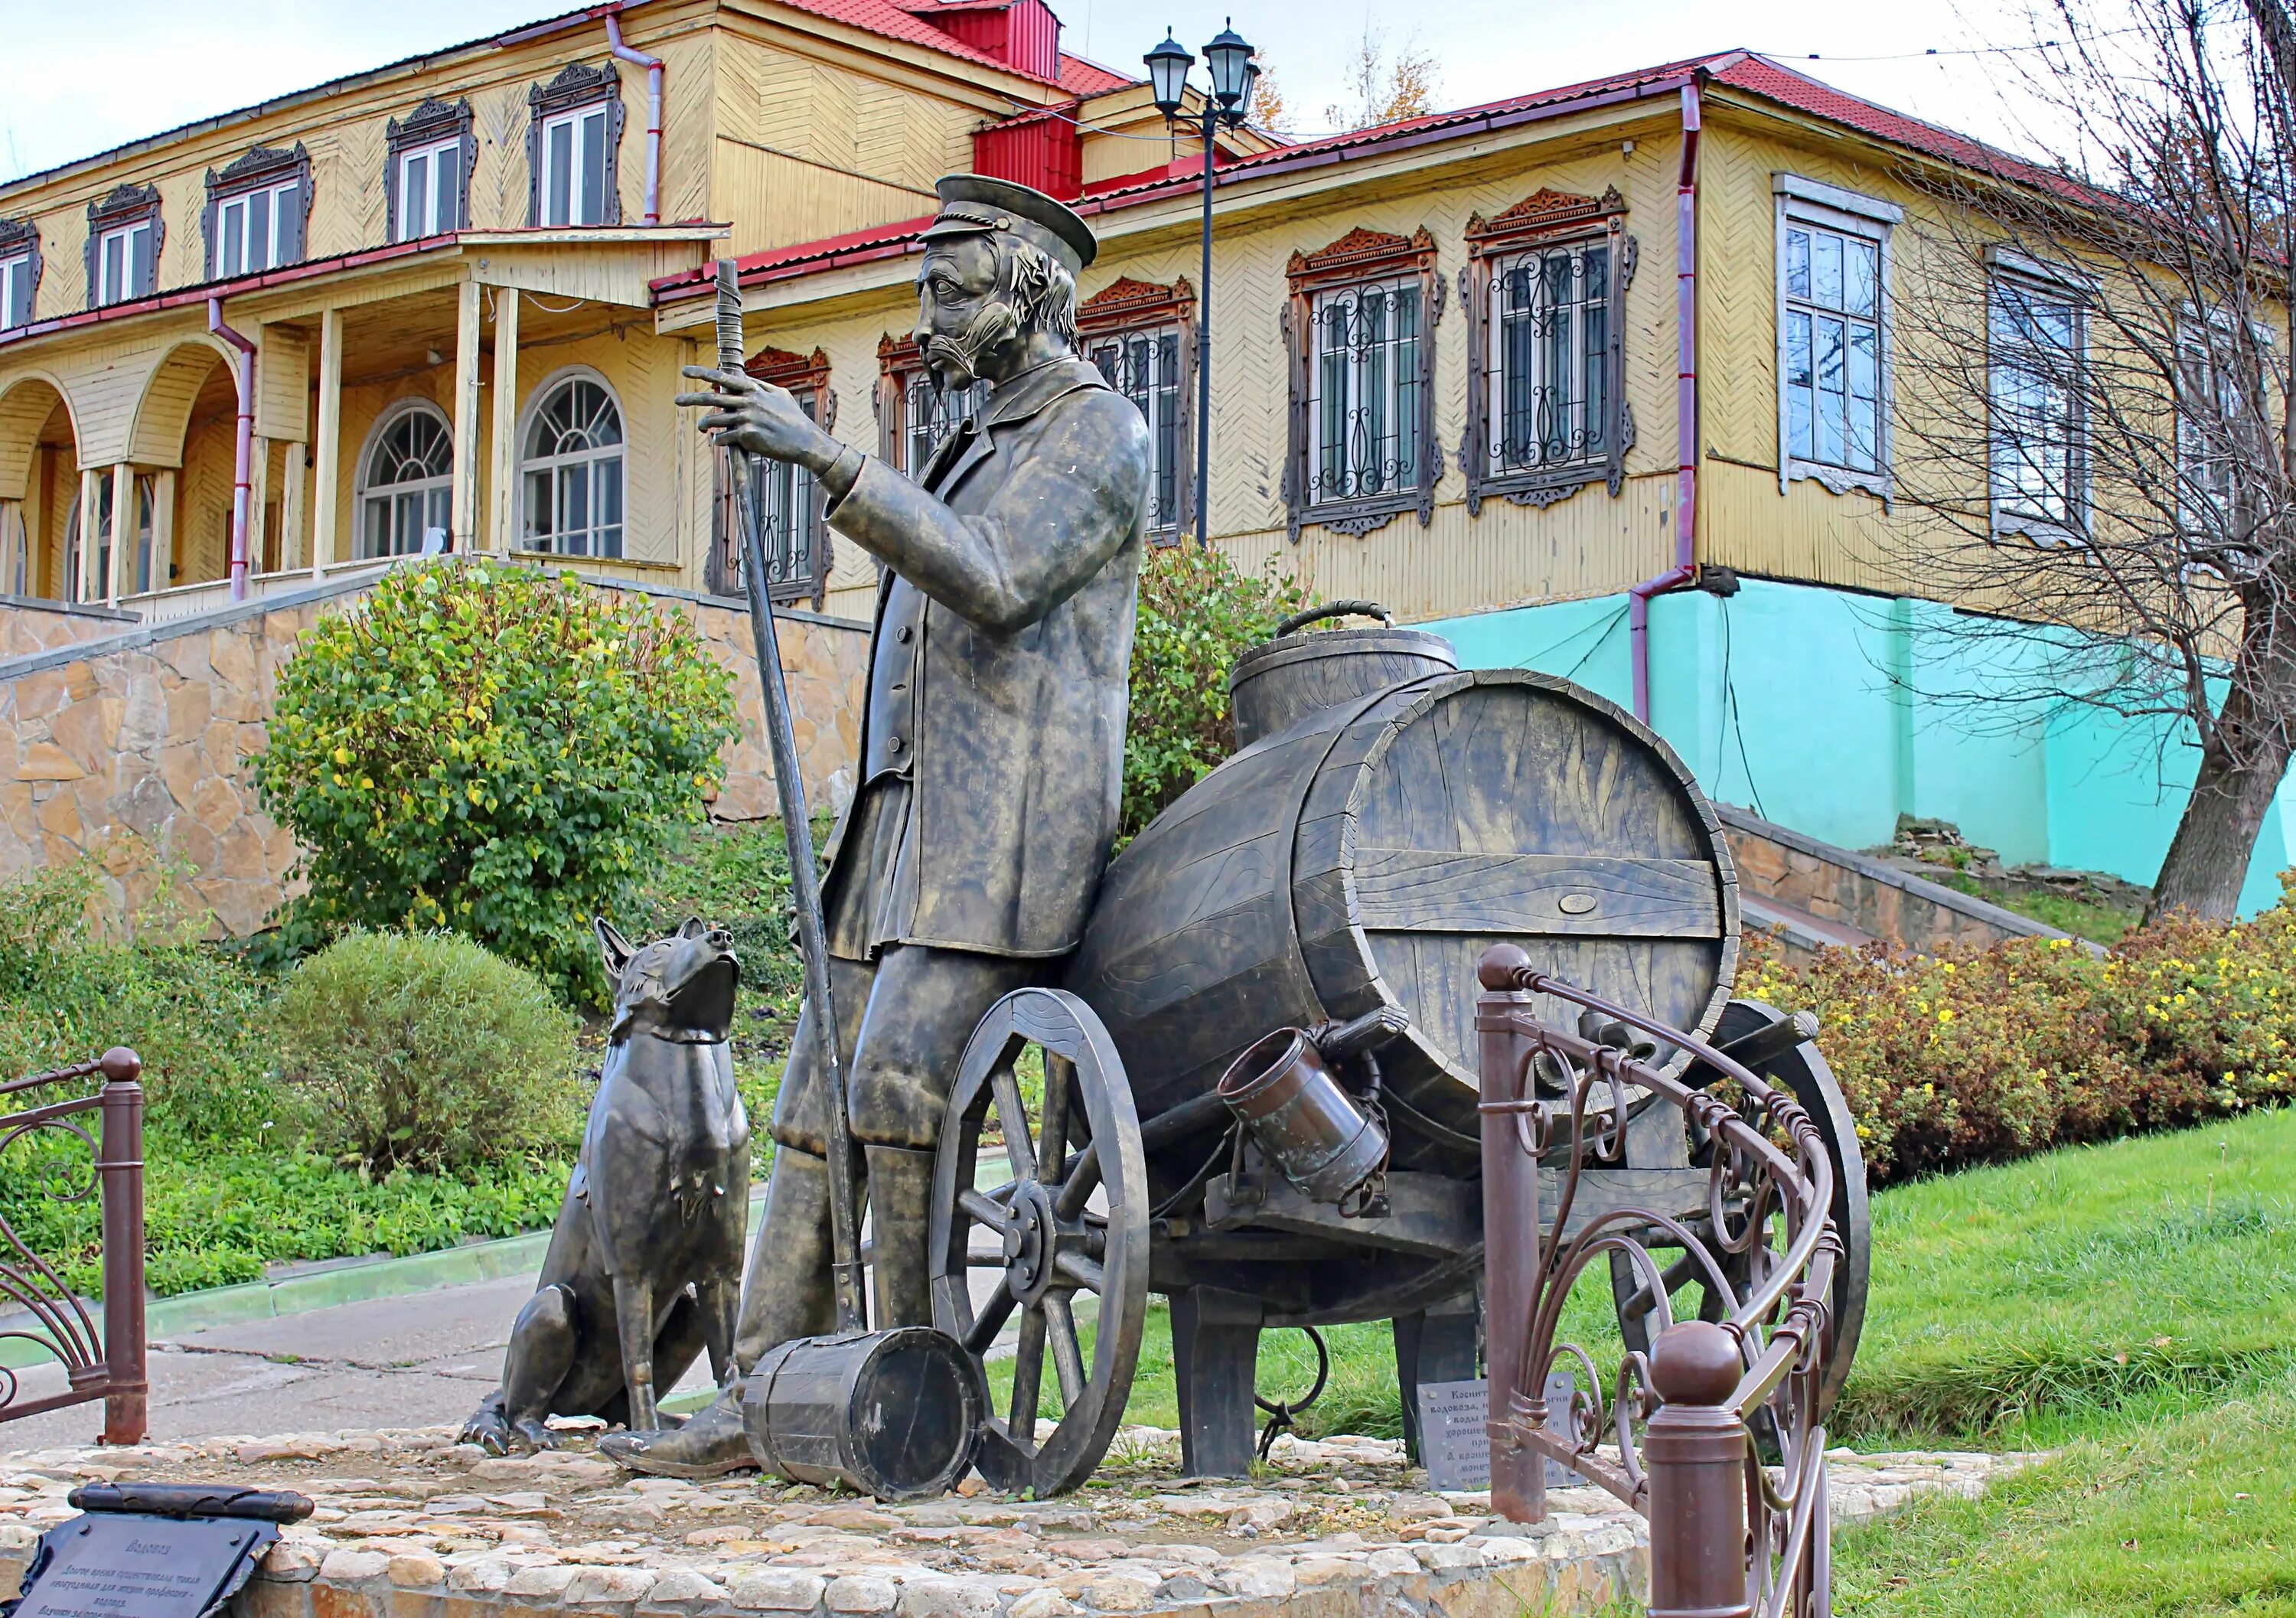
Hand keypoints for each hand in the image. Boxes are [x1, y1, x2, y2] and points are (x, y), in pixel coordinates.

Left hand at [677, 366, 841, 471]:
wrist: (805, 442)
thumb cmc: (794, 419)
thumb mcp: (780, 395)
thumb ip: (760, 386)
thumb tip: (746, 379)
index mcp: (754, 390)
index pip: (723, 378)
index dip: (702, 373)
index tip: (686, 371)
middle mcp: (748, 402)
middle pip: (712, 399)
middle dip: (691, 399)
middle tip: (676, 400)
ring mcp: (747, 419)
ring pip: (715, 421)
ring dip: (705, 425)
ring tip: (701, 427)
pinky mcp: (747, 436)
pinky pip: (723, 438)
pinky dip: (719, 440)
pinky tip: (719, 441)